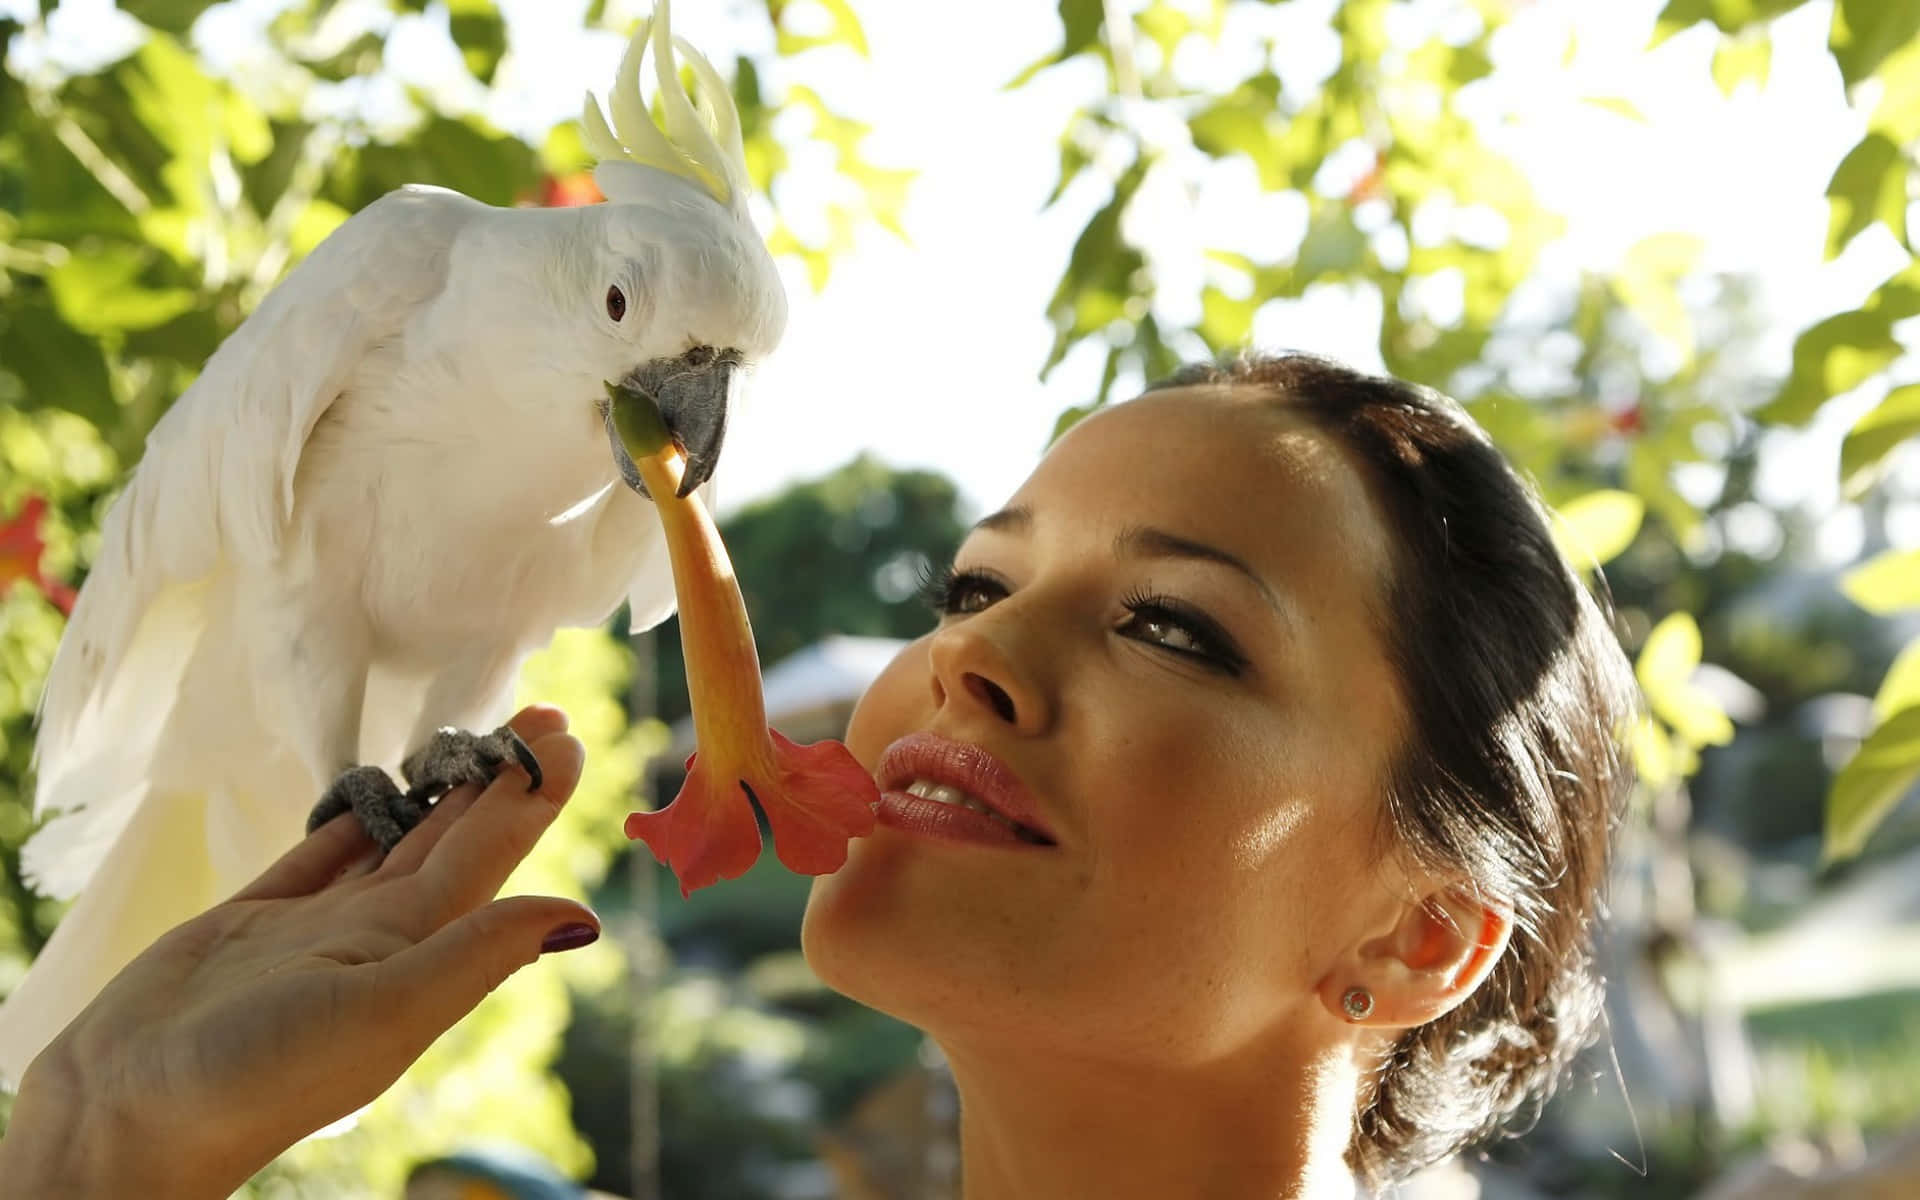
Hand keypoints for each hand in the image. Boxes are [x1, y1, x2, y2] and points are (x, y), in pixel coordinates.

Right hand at [0, 706, 597, 1199]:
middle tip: (547, 713)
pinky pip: (321, 855)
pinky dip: (354, 820)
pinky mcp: (252, 924)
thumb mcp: (384, 1013)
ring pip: (394, 842)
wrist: (126, 1118)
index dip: (529, 799)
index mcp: (416, 955)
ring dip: (439, 794)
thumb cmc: (256, 1076)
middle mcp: (378, 939)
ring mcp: (316, 931)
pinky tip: (383, 791)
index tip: (568, 737)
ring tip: (477, 741)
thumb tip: (585, 915)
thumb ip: (477, 956)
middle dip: (500, 781)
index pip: (488, 859)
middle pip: (455, 842)